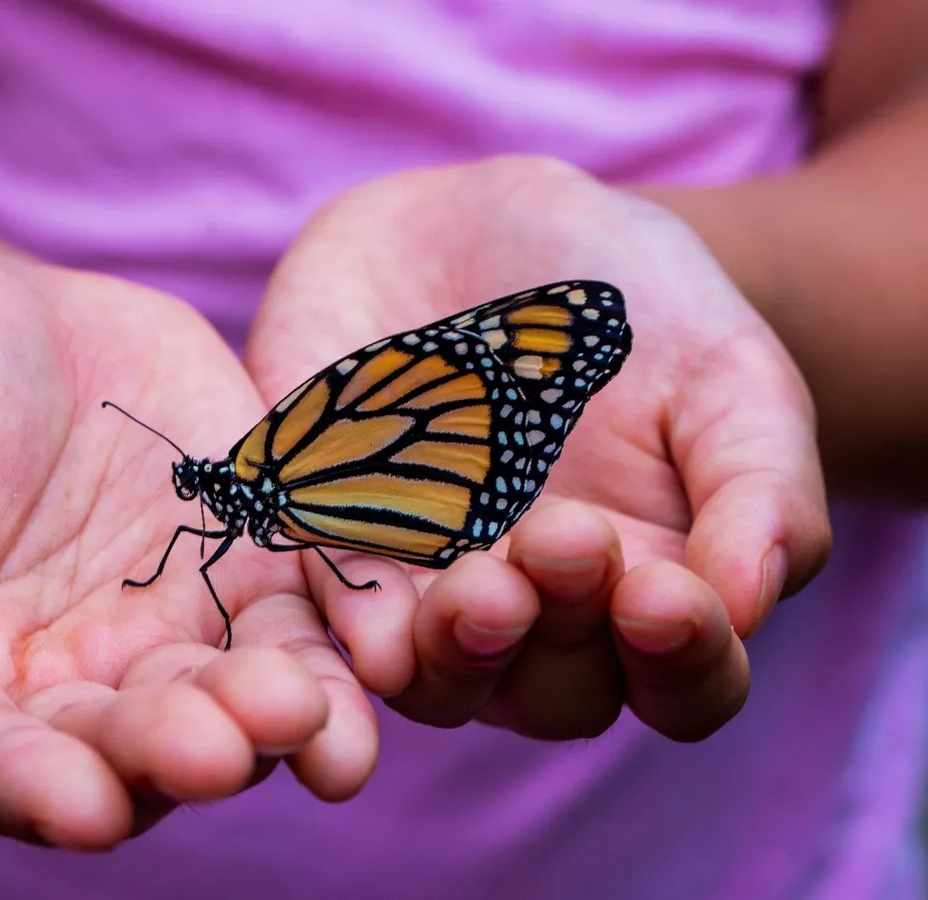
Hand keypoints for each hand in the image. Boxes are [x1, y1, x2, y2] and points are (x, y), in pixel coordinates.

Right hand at [0, 255, 375, 847]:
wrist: (8, 320)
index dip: (22, 787)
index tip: (78, 806)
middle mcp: (62, 691)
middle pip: (118, 750)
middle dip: (170, 754)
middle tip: (219, 749)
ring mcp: (165, 639)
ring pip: (224, 704)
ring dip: (271, 725)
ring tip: (310, 717)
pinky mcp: (248, 577)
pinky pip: (301, 624)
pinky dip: (341, 649)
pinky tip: (381, 658)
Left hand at [246, 157, 830, 740]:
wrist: (485, 225)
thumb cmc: (634, 307)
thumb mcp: (727, 373)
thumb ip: (759, 487)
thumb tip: (746, 603)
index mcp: (648, 590)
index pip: (683, 683)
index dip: (684, 662)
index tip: (665, 595)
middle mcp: (536, 615)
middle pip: (554, 694)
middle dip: (560, 636)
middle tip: (562, 539)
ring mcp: (428, 587)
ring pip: (438, 678)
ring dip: (458, 653)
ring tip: (477, 589)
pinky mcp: (330, 540)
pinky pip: (330, 607)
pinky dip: (351, 620)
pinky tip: (372, 620)